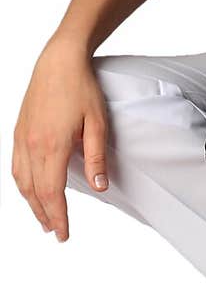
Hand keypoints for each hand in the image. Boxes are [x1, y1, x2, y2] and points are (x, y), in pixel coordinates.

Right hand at [12, 37, 110, 240]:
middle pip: (35, 192)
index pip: (52, 193)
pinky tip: (29, 189)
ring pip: (21, 181)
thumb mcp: (97, 122)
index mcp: (52, 146)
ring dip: (31, 202)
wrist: (59, 61)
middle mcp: (32, 145)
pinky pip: (15, 165)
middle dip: (44, 215)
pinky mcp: (18, 130)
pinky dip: (22, 184)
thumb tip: (99, 186)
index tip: (64, 234)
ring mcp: (22, 138)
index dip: (58, 216)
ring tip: (43, 217)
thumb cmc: (81, 88)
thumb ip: (97, 156)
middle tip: (55, 231)